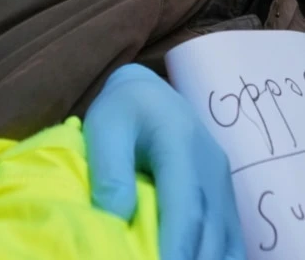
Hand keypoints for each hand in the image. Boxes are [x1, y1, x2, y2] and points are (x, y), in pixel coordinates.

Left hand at [84, 64, 245, 259]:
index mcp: (181, 146)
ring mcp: (224, 185)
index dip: (176, 249)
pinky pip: (231, 240)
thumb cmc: (122, 110)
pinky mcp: (225, 198)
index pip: (185, 208)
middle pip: (210, 233)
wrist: (148, 92)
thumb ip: (110, 170)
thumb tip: (117, 217)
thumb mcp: (104, 128)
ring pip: (226, 242)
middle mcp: (212, 169)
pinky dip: (216, 259)